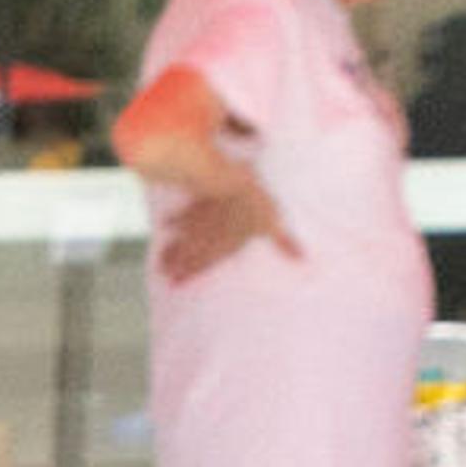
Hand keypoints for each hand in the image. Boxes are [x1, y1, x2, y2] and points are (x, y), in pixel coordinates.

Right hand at [153, 182, 296, 283]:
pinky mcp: (198, 203)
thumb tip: (304, 260)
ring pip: (182, 238)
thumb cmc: (257, 205)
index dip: (190, 275)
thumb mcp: (272, 225)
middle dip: (176, 265)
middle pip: (189, 254)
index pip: (204, 264)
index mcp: (224, 245)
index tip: (176, 284)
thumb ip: (284, 244)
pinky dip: (175, 220)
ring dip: (172, 249)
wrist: (235, 181)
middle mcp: (209, 236)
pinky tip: (167, 225)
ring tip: (161, 259)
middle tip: (164, 275)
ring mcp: (201, 220)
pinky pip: (183, 214)